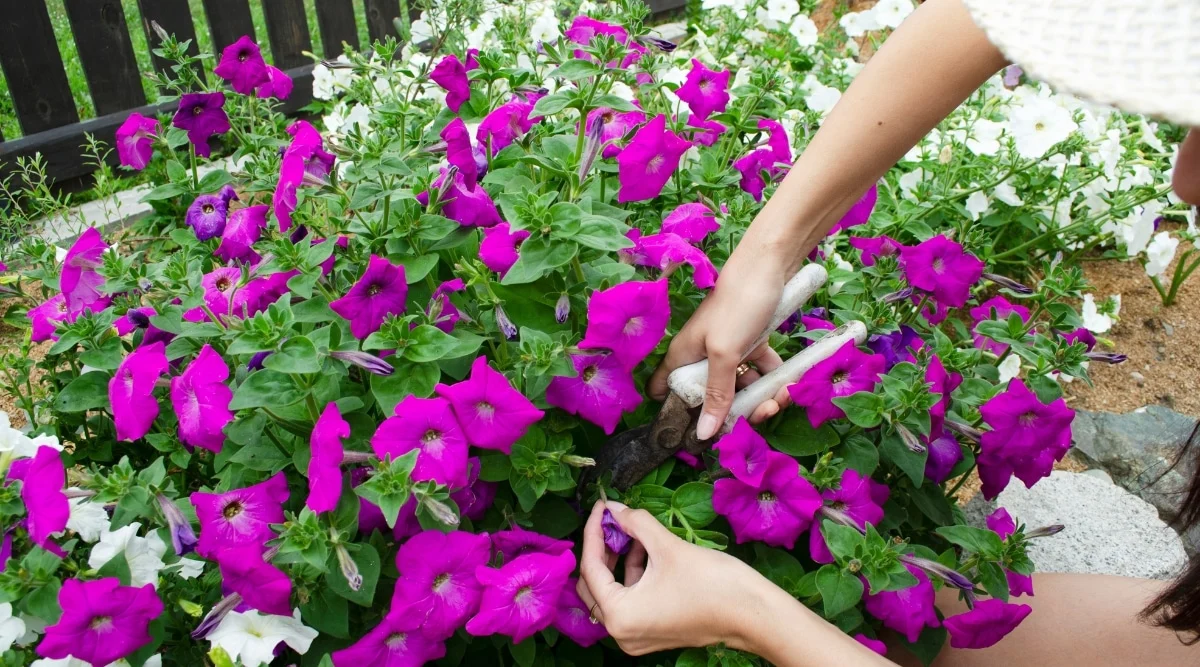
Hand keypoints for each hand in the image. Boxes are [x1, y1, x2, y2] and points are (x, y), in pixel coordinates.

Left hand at [575, 500, 774, 655]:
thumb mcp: (668, 547)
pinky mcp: (652, 632)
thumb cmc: (713, 584)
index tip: (601, 505)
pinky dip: (633, 575)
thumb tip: (615, 508)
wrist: (753, 614)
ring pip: (613, 592)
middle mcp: (622, 633)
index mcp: (620, 616)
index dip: (594, 532)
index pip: (591, 568)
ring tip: (631, 529)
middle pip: (595, 584)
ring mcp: (637, 636)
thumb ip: (636, 523)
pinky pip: (630, 601)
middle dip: (601, 548)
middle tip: (611, 518)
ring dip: (618, 560)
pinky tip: (645, 548)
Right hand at [648, 246, 792, 438]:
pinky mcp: (752, 345)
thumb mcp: (724, 354)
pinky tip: (790, 385)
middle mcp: (702, 358)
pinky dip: (775, 380)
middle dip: (738, 412)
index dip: (677, 414)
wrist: (769, 267)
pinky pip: (761, 372)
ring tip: (782, 397)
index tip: (701, 431)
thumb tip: (703, 435)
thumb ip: (716, 394)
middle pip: (712, 398)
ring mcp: (728, 353)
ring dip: (762, 399)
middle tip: (760, 412)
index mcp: (682, 359)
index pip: (665, 393)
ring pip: (741, 389)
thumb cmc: (736, 307)